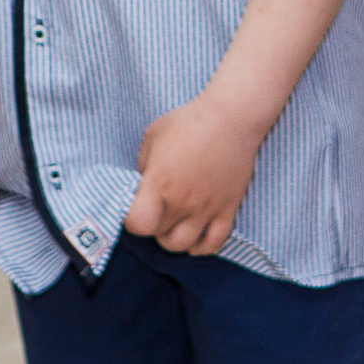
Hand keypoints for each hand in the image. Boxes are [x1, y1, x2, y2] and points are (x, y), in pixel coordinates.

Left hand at [124, 94, 263, 255]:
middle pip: (158, 234)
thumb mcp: (153, 135)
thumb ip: (143, 165)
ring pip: (183, 244)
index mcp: (160, 183)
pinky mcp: (228, 208)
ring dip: (173, 238)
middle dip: (152, 224)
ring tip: (173, 223)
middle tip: (155, 209)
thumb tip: (143, 184)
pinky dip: (202, 247)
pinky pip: (215, 243)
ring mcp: (206, 208)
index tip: (134, 207)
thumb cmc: (190, 121)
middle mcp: (182, 201)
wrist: (232, 117)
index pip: (138, 224)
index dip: (131, 220)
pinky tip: (196, 237)